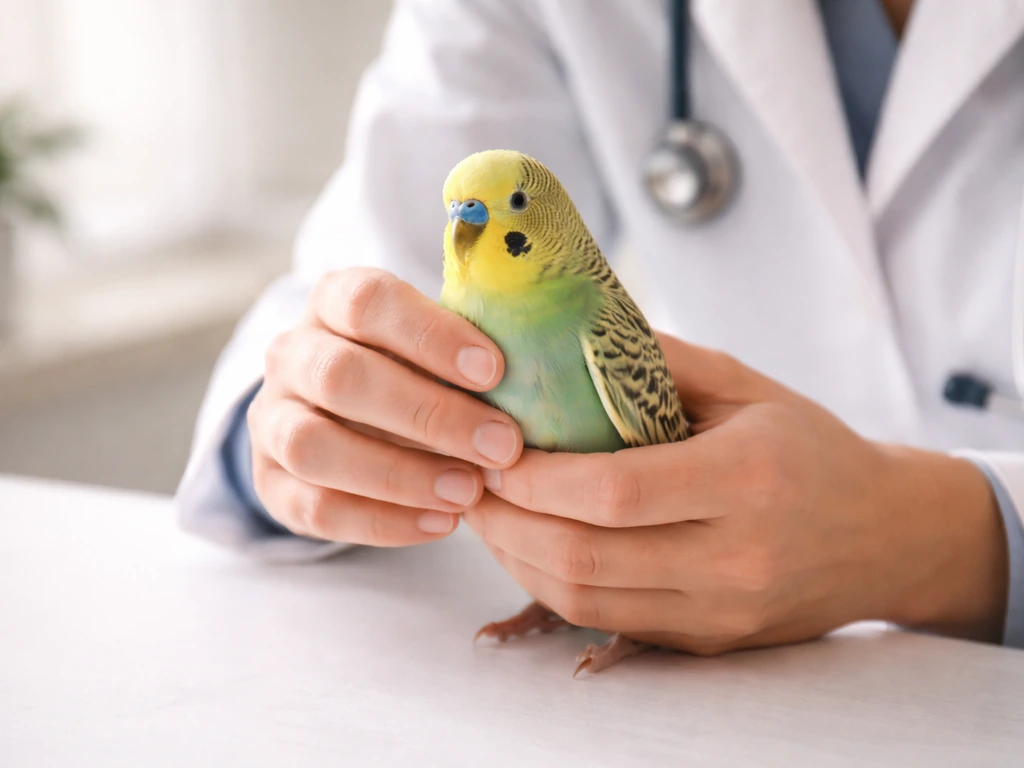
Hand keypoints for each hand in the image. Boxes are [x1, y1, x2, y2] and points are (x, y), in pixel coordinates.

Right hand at [248, 268, 522, 544]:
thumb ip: (469, 353)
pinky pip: (314, 508)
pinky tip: (440, 524)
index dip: (430, 335)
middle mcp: (292, 355)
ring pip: (314, 446)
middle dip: (428, 414)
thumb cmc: (412, 370)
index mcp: (333, 302)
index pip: (367, 302)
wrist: (344, 415)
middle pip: (340, 376)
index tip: (495, 371)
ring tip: (469, 491)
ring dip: (399, 473)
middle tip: (502, 446)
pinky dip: (380, 520)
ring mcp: (271, 420)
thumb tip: (538, 379)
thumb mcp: (435, 345)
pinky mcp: (270, 482)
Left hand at [465, 334, 1007, 654]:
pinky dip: (554, 589)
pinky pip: (609, 624)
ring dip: (520, 561)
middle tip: (472, 484)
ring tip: (490, 516)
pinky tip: (532, 550)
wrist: (883, 533)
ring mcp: (723, 609)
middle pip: (586, 556)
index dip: (538, 478)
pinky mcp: (711, 640)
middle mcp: (736, 555)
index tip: (494, 453)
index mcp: (747, 477)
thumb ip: (656, 360)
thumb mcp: (745, 385)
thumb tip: (561, 334)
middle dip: (508, 523)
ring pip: (586, 601)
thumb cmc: (809, 447)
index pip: (615, 491)